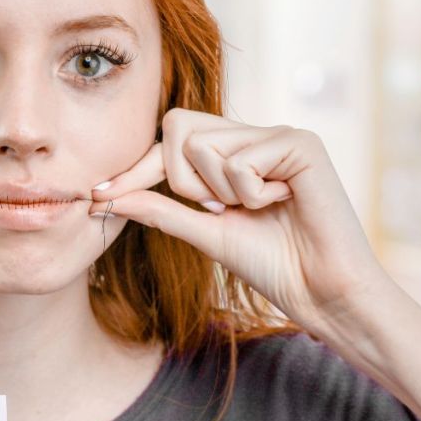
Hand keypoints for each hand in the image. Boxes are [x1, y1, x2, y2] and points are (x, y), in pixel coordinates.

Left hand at [88, 108, 391, 335]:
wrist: (322, 292)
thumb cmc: (271, 264)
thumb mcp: (204, 233)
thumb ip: (161, 210)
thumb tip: (107, 197)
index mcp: (233, 152)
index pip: (170, 139)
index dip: (136, 168)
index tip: (98, 195)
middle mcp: (254, 134)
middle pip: (178, 127)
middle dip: (182, 179)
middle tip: (219, 208)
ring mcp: (278, 134)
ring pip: (204, 146)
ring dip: (220, 192)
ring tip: (259, 208)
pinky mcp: (300, 142)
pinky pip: (239, 161)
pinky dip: (250, 194)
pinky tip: (283, 204)